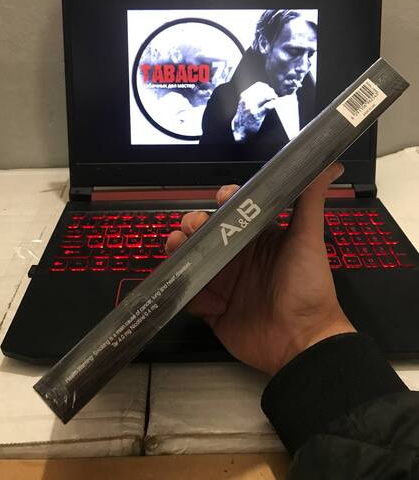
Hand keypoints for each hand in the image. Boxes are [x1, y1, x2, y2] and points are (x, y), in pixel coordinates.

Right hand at [166, 163, 354, 375]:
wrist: (301, 341)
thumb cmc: (308, 286)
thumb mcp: (309, 239)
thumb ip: (310, 201)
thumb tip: (329, 165)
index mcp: (258, 238)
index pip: (234, 212)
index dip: (223, 201)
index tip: (222, 198)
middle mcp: (238, 257)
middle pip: (206, 232)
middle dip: (193, 223)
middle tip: (193, 228)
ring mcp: (223, 283)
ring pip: (192, 259)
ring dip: (180, 249)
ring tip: (177, 248)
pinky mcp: (212, 309)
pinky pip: (189, 294)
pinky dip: (184, 288)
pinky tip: (189, 286)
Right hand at [231, 82, 277, 141]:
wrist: (239, 128)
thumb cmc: (244, 115)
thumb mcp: (245, 102)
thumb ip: (252, 95)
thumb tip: (266, 89)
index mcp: (244, 95)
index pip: (258, 85)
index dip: (266, 87)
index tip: (270, 90)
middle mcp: (247, 100)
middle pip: (263, 90)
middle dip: (271, 91)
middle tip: (274, 95)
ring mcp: (251, 107)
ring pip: (265, 96)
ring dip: (273, 96)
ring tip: (275, 99)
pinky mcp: (256, 115)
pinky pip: (267, 106)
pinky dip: (273, 103)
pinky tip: (276, 103)